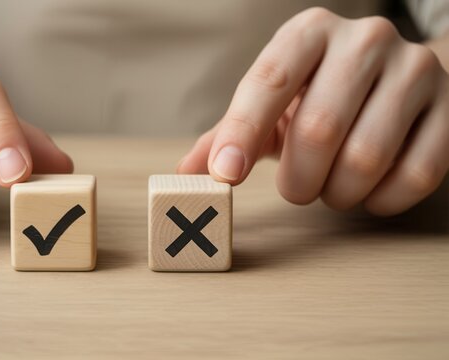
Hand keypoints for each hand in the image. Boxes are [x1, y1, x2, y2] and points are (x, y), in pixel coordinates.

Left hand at [179, 7, 448, 215]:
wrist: (396, 78)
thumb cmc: (318, 94)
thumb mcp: (271, 106)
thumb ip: (228, 135)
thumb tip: (187, 173)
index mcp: (308, 32)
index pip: (267, 81)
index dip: (242, 133)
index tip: (225, 175)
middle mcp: (364, 39)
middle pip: (319, 128)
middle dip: (299, 179)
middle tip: (297, 189)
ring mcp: (415, 70)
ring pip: (366, 158)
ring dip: (338, 193)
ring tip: (332, 185)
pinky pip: (415, 175)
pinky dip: (381, 200)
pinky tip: (369, 191)